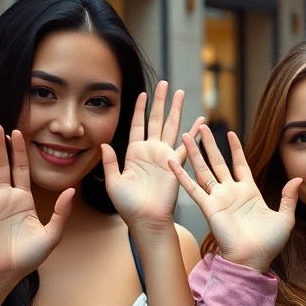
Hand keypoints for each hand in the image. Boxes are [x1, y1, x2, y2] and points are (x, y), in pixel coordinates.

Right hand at [0, 124, 74, 286]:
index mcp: (24, 200)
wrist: (7, 272)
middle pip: (2, 165)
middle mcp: (6, 198)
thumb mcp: (52, 234)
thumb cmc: (29, 257)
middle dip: (0, 146)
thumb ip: (61, 212)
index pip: (21, 168)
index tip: (17, 133)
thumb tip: (72, 190)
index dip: (19, 151)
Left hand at [101, 80, 202, 235]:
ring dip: (177, 110)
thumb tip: (104, 143)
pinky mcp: (176, 165)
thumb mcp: (113, 181)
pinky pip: (186, 146)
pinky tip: (201, 121)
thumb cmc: (128, 206)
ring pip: (172, 127)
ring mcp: (165, 156)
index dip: (140, 109)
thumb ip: (109, 162)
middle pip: (157, 120)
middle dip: (161, 102)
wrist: (146, 220)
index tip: (143, 93)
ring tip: (181, 93)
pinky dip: (193, 133)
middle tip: (166, 85)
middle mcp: (151, 151)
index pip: (137, 125)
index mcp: (134, 153)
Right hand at [169, 125, 302, 273]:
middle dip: (210, 144)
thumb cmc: (269, 244)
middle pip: (218, 162)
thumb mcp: (285, 217)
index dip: (235, 149)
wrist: (253, 260)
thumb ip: (288, 197)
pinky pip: (193, 189)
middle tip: (202, 126)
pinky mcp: (208, 207)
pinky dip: (182, 175)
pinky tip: (173, 162)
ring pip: (204, 170)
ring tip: (187, 135)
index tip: (230, 133)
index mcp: (249, 192)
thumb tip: (298, 179)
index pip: (240, 164)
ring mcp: (218, 199)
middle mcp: (231, 193)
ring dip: (195, 153)